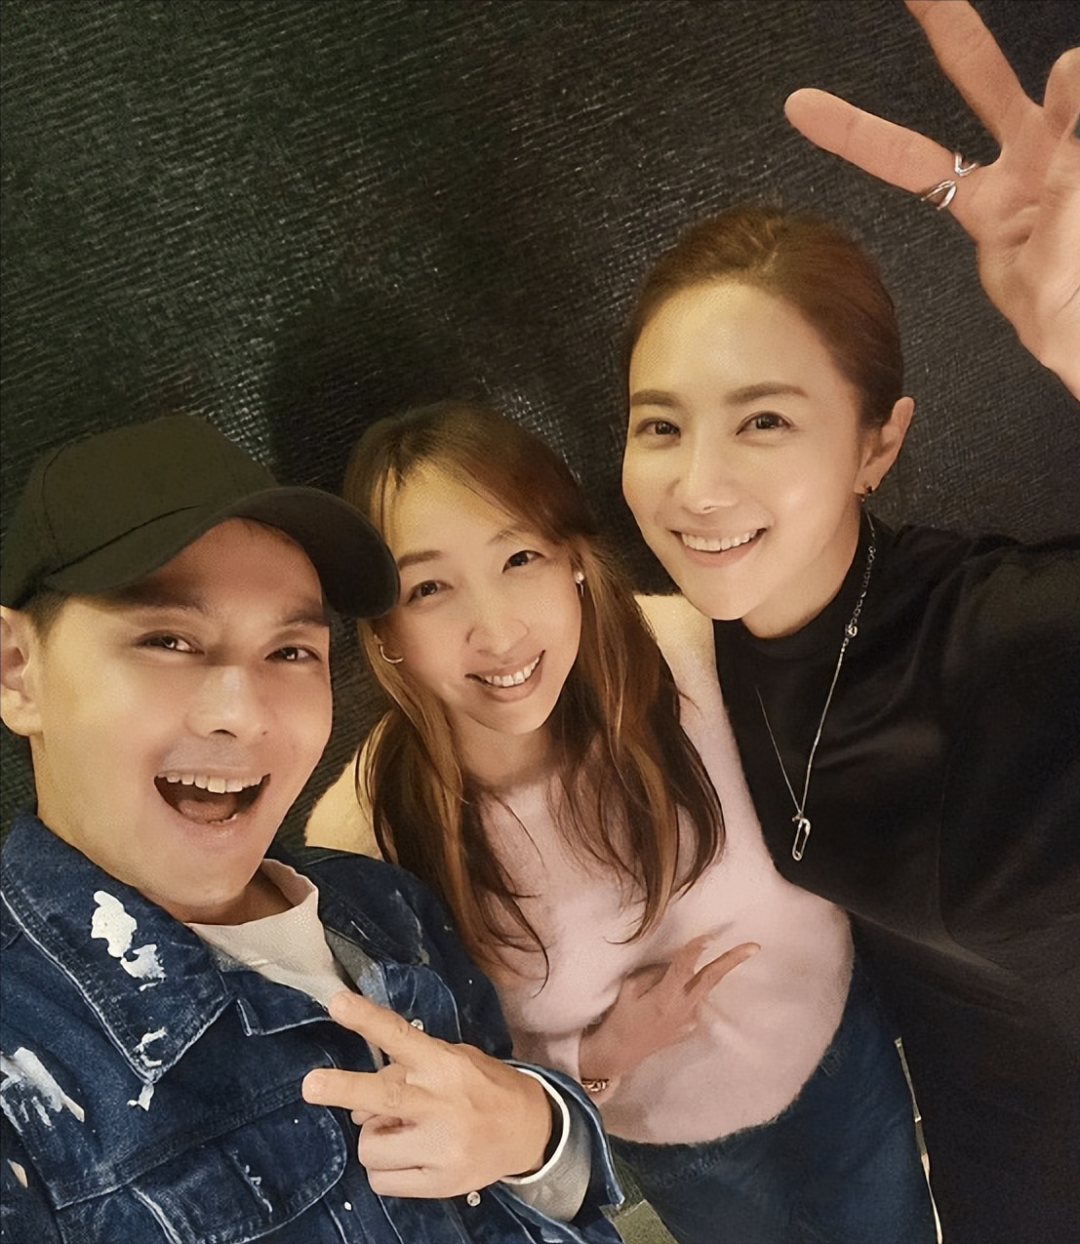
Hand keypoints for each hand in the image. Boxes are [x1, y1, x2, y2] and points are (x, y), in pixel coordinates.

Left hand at [302, 991, 551, 1197]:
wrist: (530, 1131)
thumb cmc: (483, 1087)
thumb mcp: (453, 1061)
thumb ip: (408, 1073)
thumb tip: (358, 1103)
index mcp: (444, 1064)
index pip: (400, 1036)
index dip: (367, 1019)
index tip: (337, 1003)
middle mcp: (441, 1103)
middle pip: (383, 1096)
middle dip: (342, 1089)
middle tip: (310, 1085)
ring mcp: (442, 1146)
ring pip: (372, 1148)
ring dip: (372, 1139)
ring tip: (396, 1131)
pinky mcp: (441, 1183)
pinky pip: (383, 1181)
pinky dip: (384, 1169)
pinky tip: (405, 1156)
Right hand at [578, 936, 757, 1086]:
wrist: (621, 1052)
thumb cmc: (621, 1017)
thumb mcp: (630, 988)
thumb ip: (654, 973)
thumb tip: (673, 961)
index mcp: (664, 998)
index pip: (684, 969)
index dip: (696, 951)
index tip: (711, 937)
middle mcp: (682, 1009)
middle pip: (711, 979)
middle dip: (733, 960)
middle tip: (755, 946)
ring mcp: (689, 1020)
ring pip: (703, 989)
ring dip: (705, 974)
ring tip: (696, 968)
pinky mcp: (690, 1028)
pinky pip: (693, 1002)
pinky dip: (687, 993)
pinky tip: (668, 1001)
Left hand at [785, 0, 1079, 395]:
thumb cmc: (1071, 322)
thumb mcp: (1043, 304)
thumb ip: (1046, 261)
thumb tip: (1063, 207)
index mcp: (984, 205)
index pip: (907, 161)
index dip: (855, 134)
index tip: (800, 106)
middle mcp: (1025, 160)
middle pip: (976, 77)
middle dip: (946, 25)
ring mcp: (1069, 146)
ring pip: (1065, 87)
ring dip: (1071, 89)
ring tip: (1073, 96)